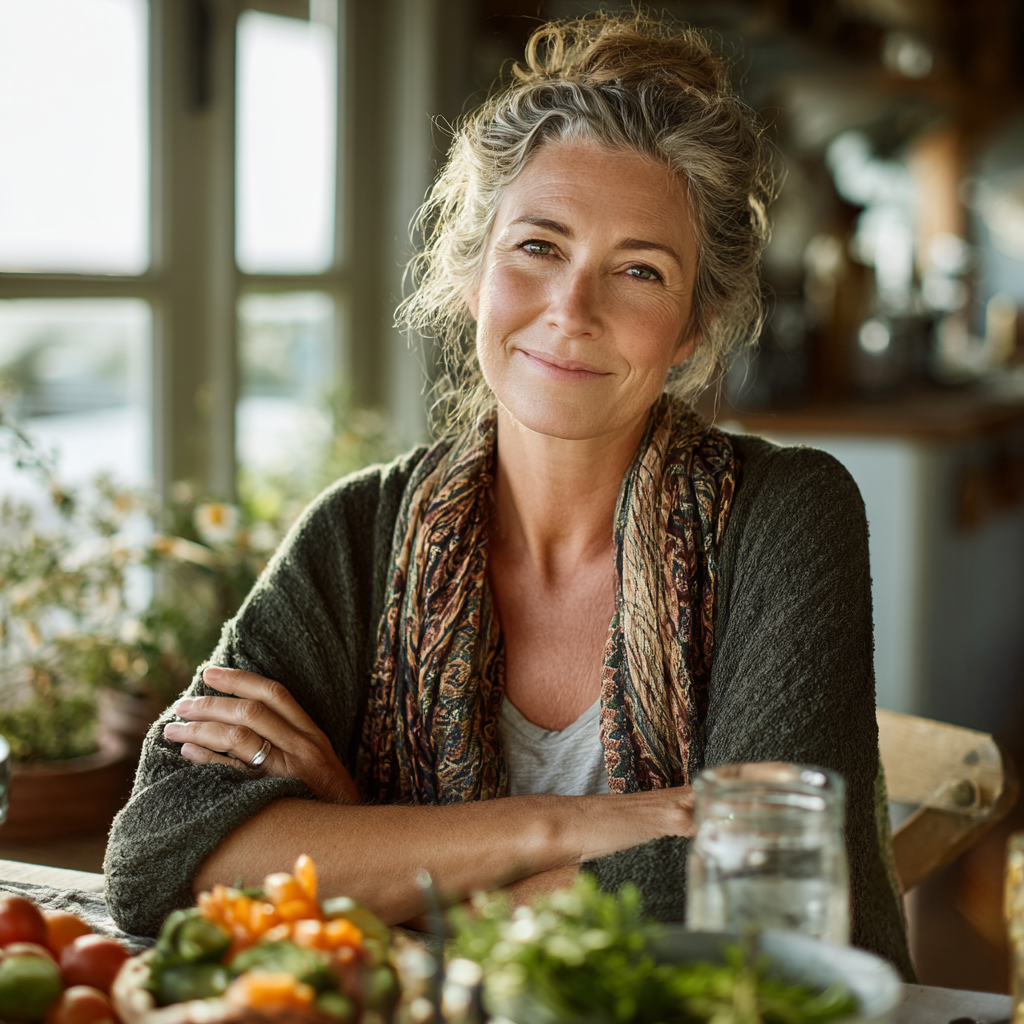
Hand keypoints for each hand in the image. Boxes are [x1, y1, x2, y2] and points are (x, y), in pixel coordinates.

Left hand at [163, 666, 359, 803]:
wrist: (344, 834)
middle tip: (181, 705)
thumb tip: (245, 716)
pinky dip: (207, 757)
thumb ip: (290, 737)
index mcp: (310, 732)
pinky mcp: (272, 794)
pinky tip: (188, 752)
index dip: (240, 679)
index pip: (273, 693)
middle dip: (211, 704)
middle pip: (250, 712)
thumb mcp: (317, 758)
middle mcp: (301, 746)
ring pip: (238, 737)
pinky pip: (232, 771)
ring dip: (200, 729)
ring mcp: (287, 770)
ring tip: (174, 730)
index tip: (210, 673)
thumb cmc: (324, 796)